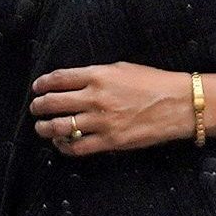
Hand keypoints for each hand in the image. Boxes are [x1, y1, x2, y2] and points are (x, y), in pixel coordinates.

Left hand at [30, 62, 211, 155]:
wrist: (179, 104)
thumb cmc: (154, 83)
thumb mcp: (122, 69)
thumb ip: (97, 75)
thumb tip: (75, 82)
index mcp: (98, 75)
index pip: (59, 79)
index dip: (43, 84)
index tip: (37, 88)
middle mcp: (95, 97)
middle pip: (54, 102)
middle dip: (39, 106)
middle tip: (36, 108)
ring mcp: (101, 121)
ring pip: (60, 127)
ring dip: (45, 128)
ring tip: (42, 128)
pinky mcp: (110, 141)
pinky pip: (77, 147)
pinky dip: (64, 146)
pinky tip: (61, 143)